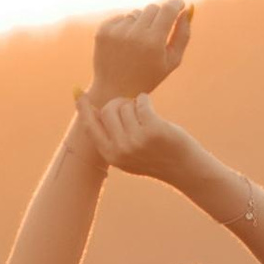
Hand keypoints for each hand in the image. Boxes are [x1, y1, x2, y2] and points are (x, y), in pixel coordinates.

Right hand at [72, 88, 194, 183]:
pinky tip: (150, 106)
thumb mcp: (128, 154)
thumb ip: (110, 136)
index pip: (90, 127)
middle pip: (108, 110)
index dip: (84, 109)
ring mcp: (137, 140)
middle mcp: (121, 149)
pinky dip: (145, 100)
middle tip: (130, 105)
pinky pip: (141, 102)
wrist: (184, 169)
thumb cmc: (155, 156)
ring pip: (126, 106)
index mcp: (111, 156)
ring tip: (145, 115)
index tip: (79, 94)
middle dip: (119, 103)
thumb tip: (92, 110)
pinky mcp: (153, 130)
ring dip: (135, 104)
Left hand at [88, 0, 192, 104]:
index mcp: (153, 42)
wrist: (114, 90)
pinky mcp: (103, 30)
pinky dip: (126, 26)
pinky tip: (124, 44)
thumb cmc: (149, 76)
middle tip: (157, 33)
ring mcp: (116, 31)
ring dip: (141, 23)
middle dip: (159, 16)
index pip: (168, 9)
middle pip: (153, 8)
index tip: (180, 4)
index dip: (176, 3)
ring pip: (136, 13)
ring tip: (138, 44)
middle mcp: (134, 34)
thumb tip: (187, 9)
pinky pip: (121, 17)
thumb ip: (183, 34)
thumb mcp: (172, 60)